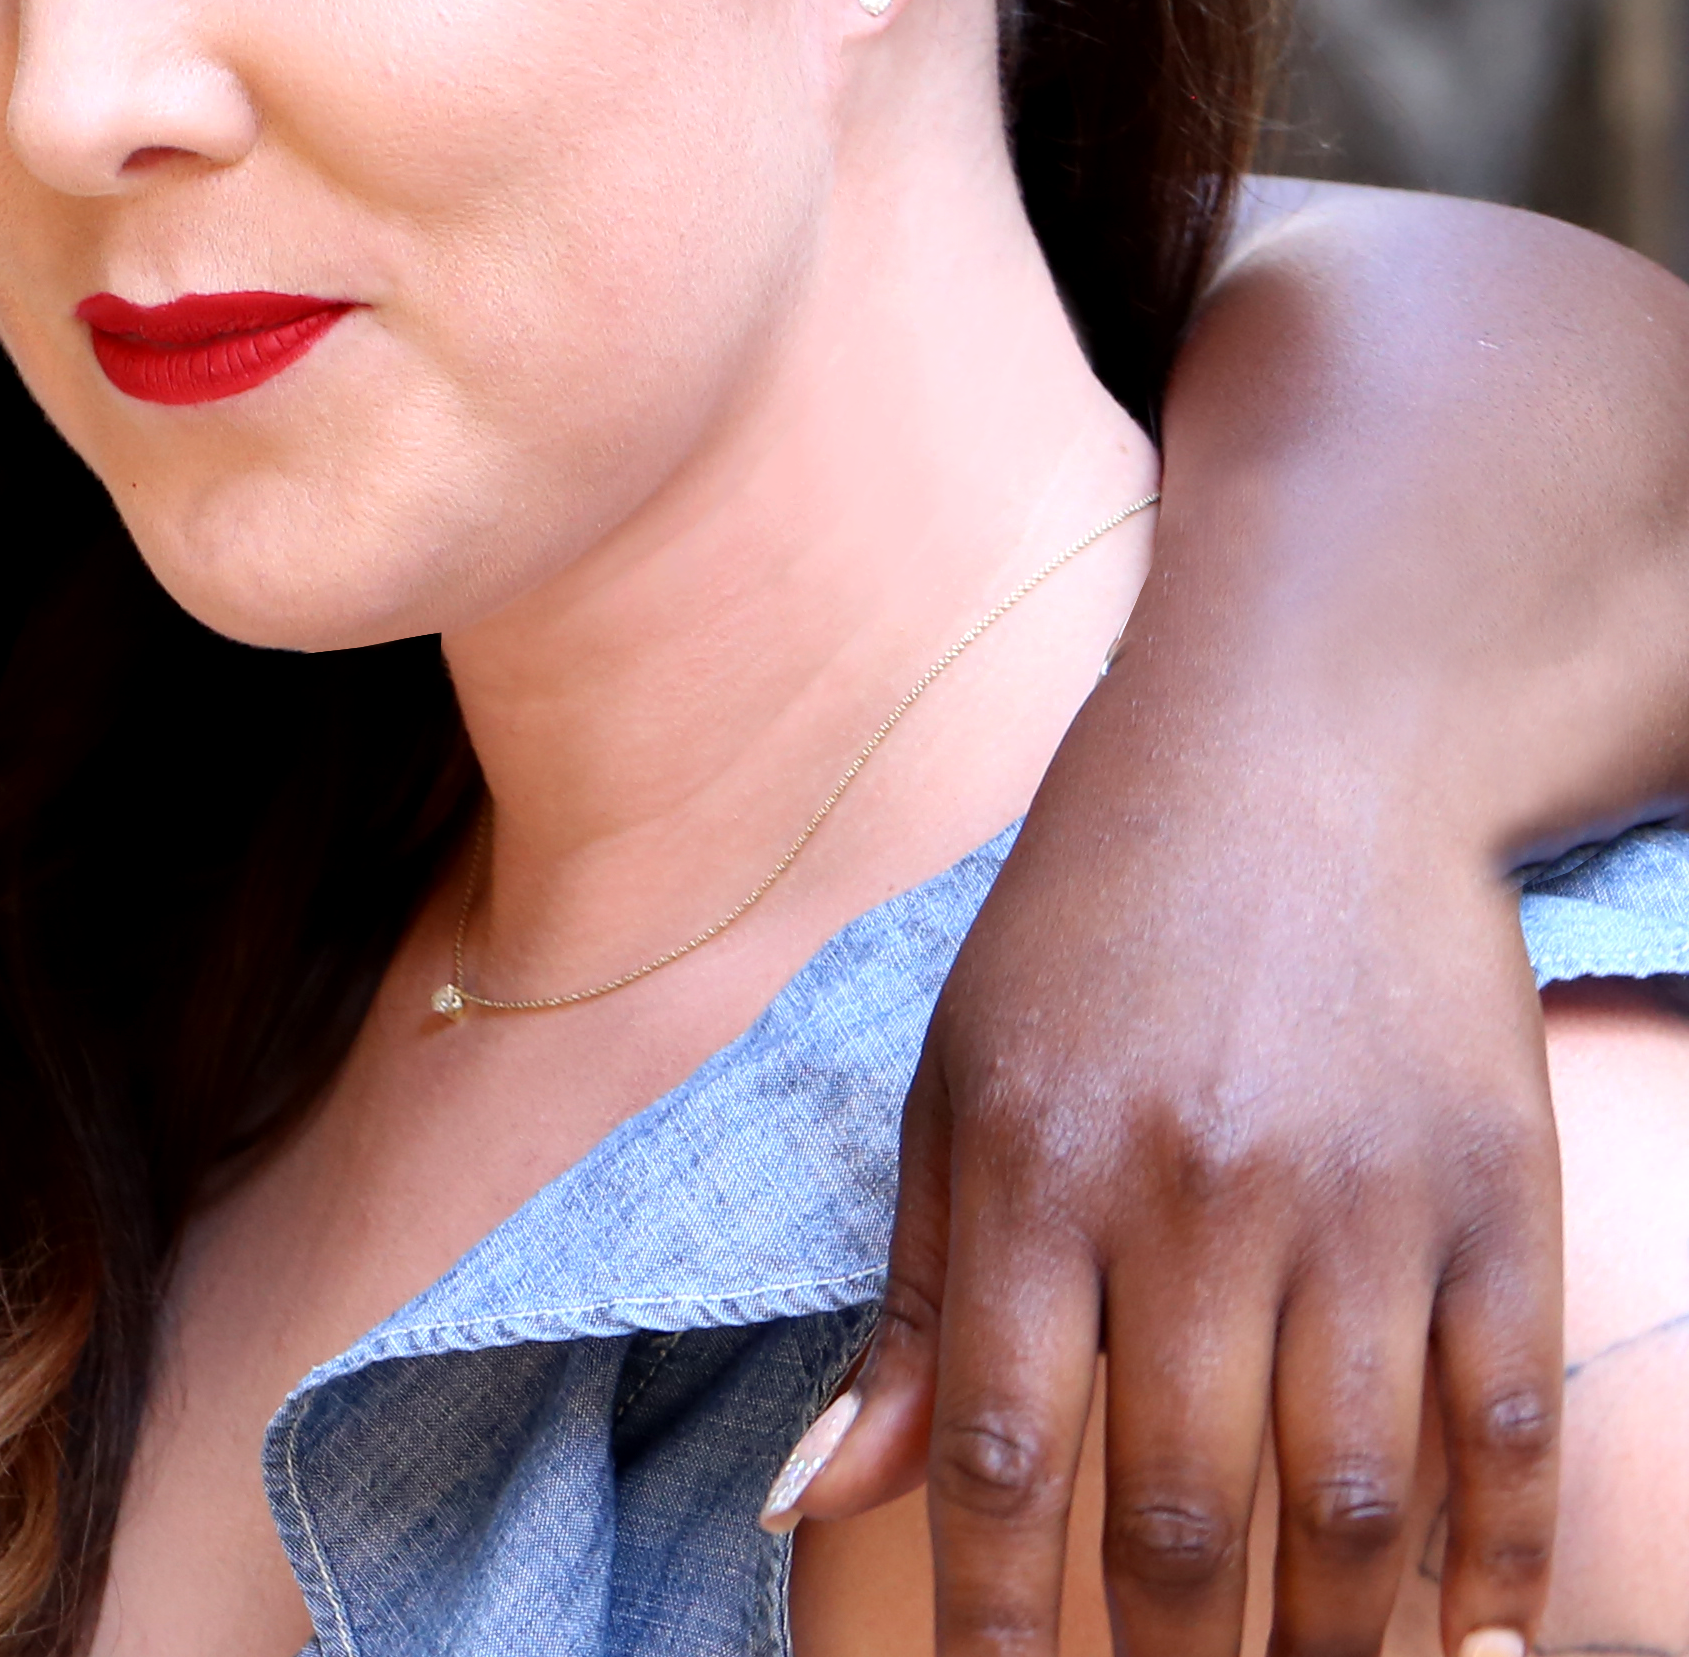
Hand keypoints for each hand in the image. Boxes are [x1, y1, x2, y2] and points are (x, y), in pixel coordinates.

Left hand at [800, 773, 1562, 1656]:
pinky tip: (1469, 1654)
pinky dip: (1496, 1563)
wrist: (1303, 754)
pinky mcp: (1502, 1189)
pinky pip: (1506, 1423)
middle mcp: (1198, 1193)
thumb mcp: (957, 1086)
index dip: (996, 1618)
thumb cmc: (1090, 934)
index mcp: (1036, 1167)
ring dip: (1328, 1642)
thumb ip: (911, 1309)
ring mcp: (1365, 1199)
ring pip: (1356, 1499)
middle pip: (1191, 1509)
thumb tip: (817, 1504)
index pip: (1006, 1451)